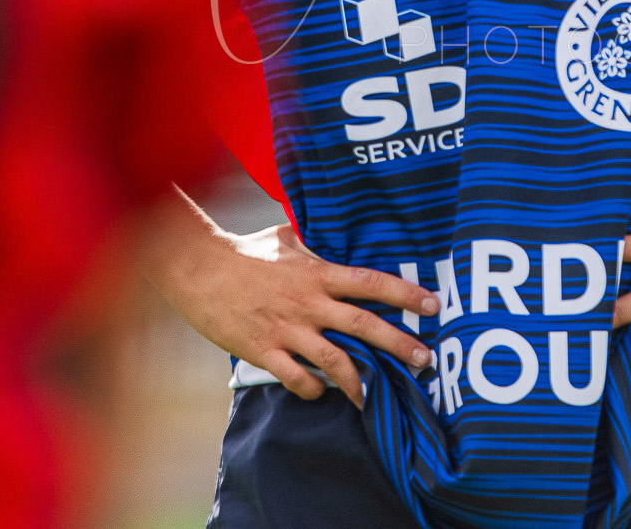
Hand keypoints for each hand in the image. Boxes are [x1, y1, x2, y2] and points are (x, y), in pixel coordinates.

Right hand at [147, 211, 438, 407]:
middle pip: (364, 325)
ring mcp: (288, 329)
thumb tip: (329, 234)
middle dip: (399, 344)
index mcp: (317, 273)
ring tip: (374, 397)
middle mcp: (309, 302)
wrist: (197, 269)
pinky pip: (297, 378)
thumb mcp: (285, 238)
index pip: (370, 282)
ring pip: (335, 361)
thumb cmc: (243, 251)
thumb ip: (313, 243)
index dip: (404, 294)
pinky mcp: (264, 351)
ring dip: (360, 382)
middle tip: (425, 361)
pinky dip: (313, 389)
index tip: (432, 305)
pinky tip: (321, 392)